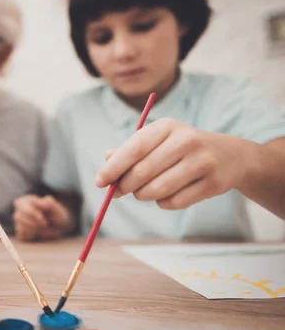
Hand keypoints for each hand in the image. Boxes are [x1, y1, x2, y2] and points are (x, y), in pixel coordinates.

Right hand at [13, 195, 70, 240]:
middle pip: (18, 216)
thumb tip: (38, 202)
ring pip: (19, 226)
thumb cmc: (57, 215)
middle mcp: (20, 210)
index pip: (21, 205)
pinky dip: (31, 235)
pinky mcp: (21, 232)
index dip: (31, 213)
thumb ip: (49, 203)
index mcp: (27, 200)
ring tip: (42, 227)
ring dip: (33, 229)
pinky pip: (21, 235)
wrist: (59, 228)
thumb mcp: (57, 208)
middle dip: (33, 223)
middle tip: (44, 224)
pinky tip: (37, 232)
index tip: (43, 219)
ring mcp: (20, 222)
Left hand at [96, 118, 248, 209]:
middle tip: (117, 191)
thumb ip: (130, 149)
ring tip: (143, 192)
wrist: (231, 156)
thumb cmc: (181, 148)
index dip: (114, 168)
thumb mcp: (158, 140)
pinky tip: (166, 194)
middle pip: (143, 172)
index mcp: (167, 127)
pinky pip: (174, 202)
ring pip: (157, 190)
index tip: (99, 182)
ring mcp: (201, 163)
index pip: (134, 148)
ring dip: (143, 195)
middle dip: (125, 186)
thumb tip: (106, 161)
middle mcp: (186, 141)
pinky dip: (162, 203)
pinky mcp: (212, 184)